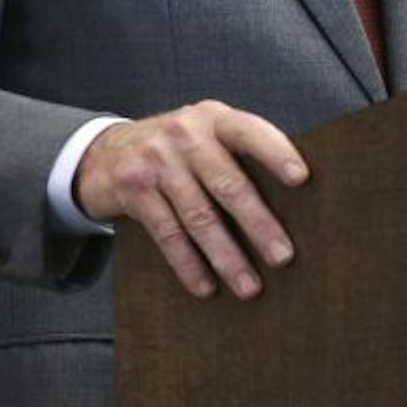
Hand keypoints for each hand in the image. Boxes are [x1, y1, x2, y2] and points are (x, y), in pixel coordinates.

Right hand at [75, 100, 307, 300]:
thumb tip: (294, 204)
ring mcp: (156, 161)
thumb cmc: (176, 151)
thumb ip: (237, 155)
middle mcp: (184, 134)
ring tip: (250, 286)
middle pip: (227, 182)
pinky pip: (167, 234)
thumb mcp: (204, 136)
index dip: (275, 152)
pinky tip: (206, 287)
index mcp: (213, 118)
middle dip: (258, 223)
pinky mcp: (134, 189)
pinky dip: (188, 264)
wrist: (104, 153)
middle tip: (283, 256)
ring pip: (199, 216)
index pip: (249, 131)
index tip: (302, 178)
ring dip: (227, 256)